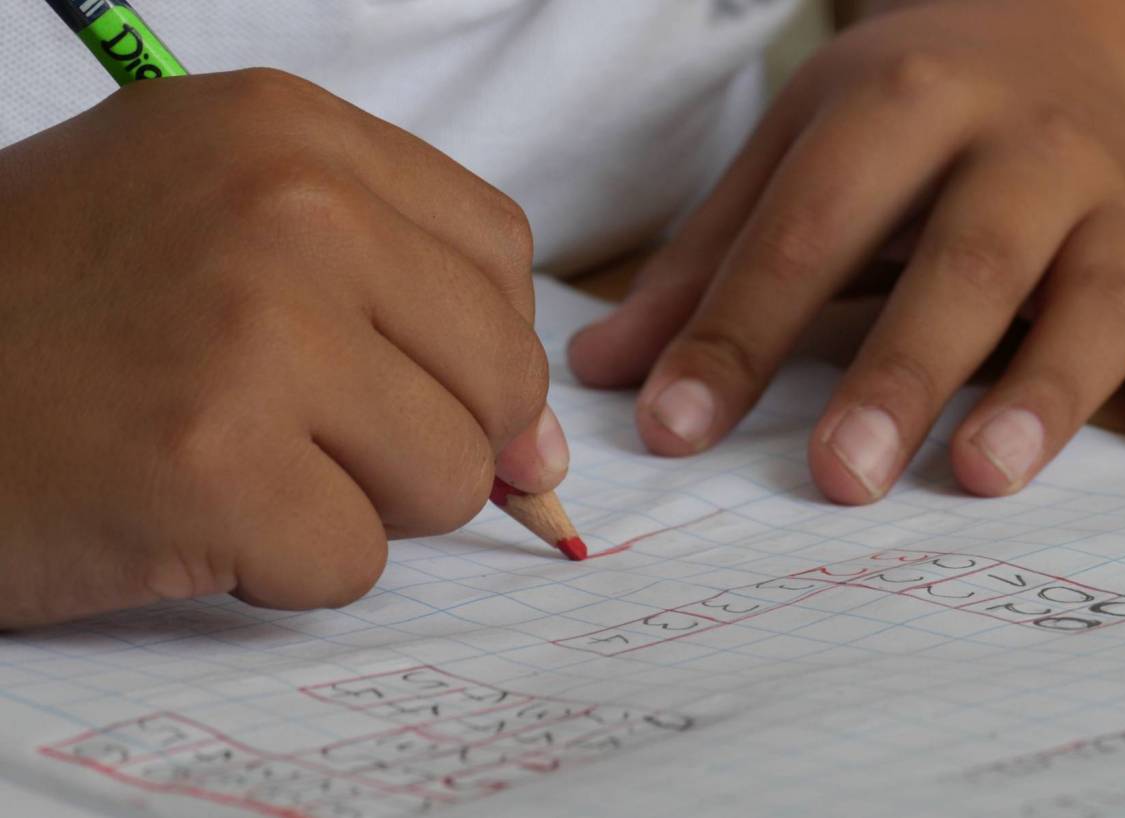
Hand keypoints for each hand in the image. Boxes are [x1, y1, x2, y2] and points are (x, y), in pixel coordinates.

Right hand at [0, 69, 564, 627]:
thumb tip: (543, 450)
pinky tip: (186, 515)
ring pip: (446, 476)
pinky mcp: (211, 462)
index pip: (497, 255)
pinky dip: (281, 568)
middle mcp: (287, 207)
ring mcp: (254, 331)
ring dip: (354, 504)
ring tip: (232, 465)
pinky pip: (352, 561)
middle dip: (426, 438)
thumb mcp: (219, 234)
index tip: (417, 388)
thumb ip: (396, 308)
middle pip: (498, 373)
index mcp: (289, 132)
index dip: (474, 345)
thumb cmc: (50, 314)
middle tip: (300, 437)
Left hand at [569, 0, 1124, 502]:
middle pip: (968, 258)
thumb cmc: (907, 113)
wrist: (1059, 31)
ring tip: (984, 475)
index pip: (811, 226)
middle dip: (903, 370)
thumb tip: (603, 374)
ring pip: (1100, 292)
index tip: (674, 432)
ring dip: (1048, 387)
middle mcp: (1025, 143)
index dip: (739, 331)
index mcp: (905, 102)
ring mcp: (1120, 195)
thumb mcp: (798, 149)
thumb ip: (708, 261)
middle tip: (841, 478)